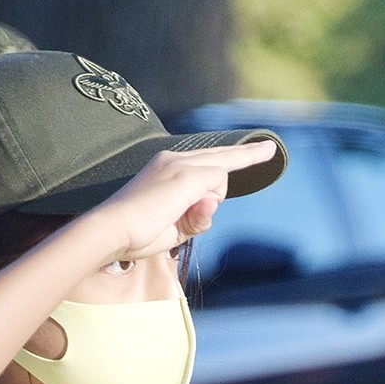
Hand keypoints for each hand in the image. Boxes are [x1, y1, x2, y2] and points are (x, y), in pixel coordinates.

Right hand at [91, 140, 279, 261]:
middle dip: (248, 154)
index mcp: (166, 168)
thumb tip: (213, 202)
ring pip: (219, 176)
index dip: (230, 158)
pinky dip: (207, 204)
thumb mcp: (173, 230)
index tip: (253, 151)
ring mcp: (179, 164)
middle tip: (271, 149)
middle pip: (220, 157)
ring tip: (175, 218)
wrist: (112, 230)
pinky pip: (216, 185)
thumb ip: (196, 219)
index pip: (206, 161)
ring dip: (208, 204)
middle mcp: (173, 158)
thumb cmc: (135, 234)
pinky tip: (181, 213)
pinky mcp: (186, 175)